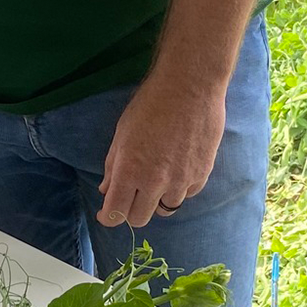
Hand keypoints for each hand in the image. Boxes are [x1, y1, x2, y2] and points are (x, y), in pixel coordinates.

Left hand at [97, 71, 224, 228]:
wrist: (190, 87)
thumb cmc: (150, 104)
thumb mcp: (122, 134)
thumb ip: (113, 166)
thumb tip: (106, 189)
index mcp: (129, 171)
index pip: (115, 214)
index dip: (107, 218)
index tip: (106, 214)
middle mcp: (154, 183)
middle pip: (139, 218)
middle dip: (130, 211)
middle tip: (130, 196)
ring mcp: (180, 182)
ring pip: (164, 210)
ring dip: (156, 200)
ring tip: (156, 179)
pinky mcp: (201, 175)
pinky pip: (186, 195)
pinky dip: (178, 189)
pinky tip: (176, 170)